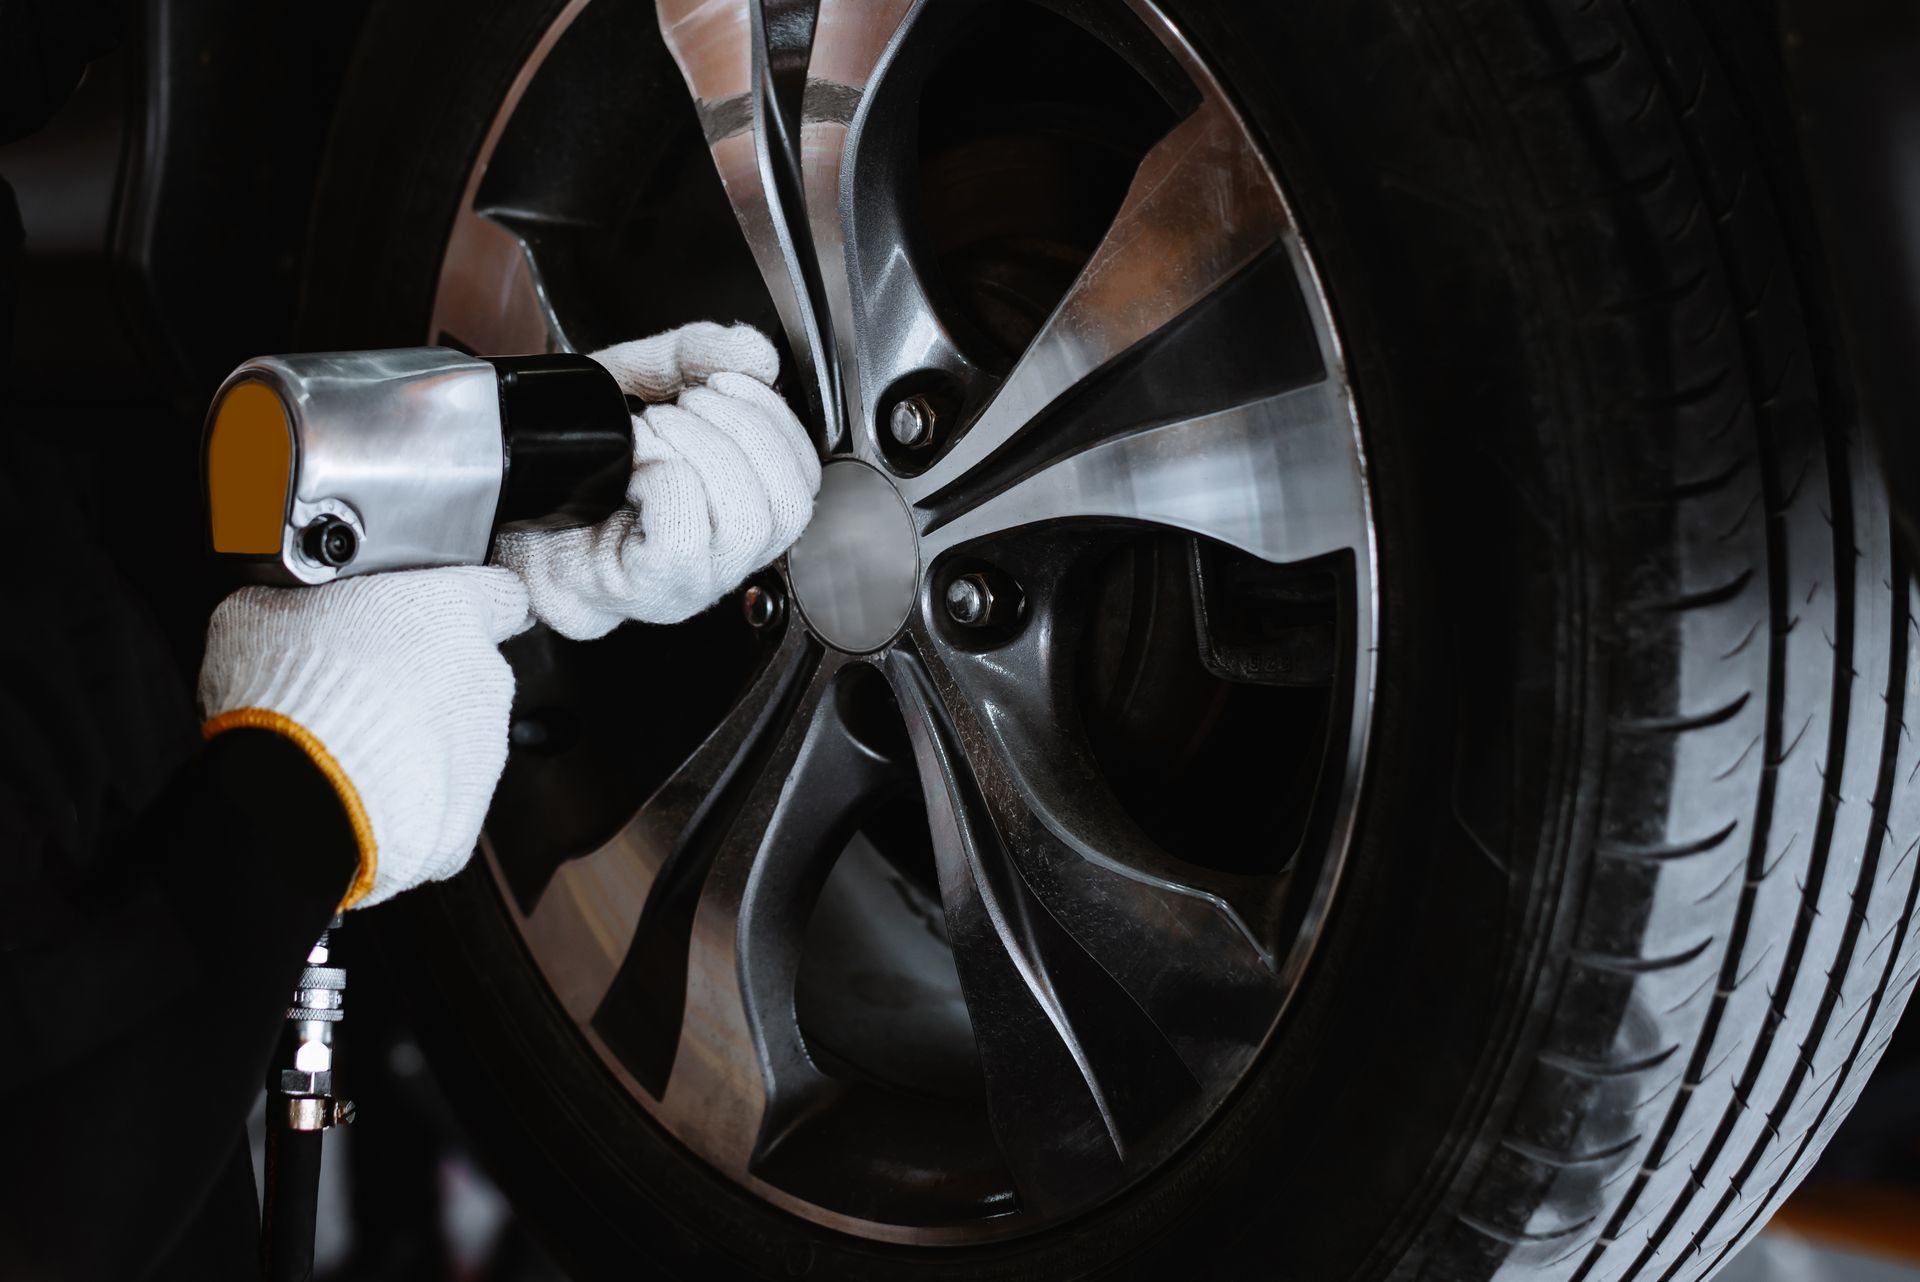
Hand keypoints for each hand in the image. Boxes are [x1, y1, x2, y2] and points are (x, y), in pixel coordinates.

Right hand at [198, 566, 529, 908]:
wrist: (294, 797)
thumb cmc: (285, 693)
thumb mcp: (266, 609)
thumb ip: (304, 601)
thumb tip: (283, 605)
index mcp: (451, 611)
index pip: (498, 592)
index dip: (469, 602)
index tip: (444, 612)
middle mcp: (482, 677)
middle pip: (467, 669)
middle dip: (422, 679)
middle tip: (358, 690)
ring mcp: (483, 750)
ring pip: (456, 736)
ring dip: (414, 740)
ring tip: (348, 748)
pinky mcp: (467, 813)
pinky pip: (440, 798)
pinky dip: (408, 798)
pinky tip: (359, 794)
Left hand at [491, 321, 820, 638]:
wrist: (484, 485)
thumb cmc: (557, 452)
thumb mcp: (632, 379)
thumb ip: (695, 354)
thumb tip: (754, 353)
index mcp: (727, 514)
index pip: (801, 484)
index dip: (777, 423)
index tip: (727, 382)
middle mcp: (717, 562)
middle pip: (785, 506)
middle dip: (737, 431)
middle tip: (678, 408)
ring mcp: (682, 588)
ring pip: (743, 523)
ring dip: (698, 451)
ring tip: (648, 434)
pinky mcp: (640, 595)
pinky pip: (686, 541)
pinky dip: (666, 481)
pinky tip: (632, 468)